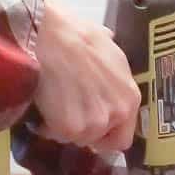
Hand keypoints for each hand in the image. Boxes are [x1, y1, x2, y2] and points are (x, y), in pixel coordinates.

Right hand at [33, 0, 140, 151]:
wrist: (53, 36)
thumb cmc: (77, 35)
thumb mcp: (108, 47)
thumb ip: (112, 68)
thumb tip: (108, 57)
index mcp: (130, 97)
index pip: (122, 138)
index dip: (104, 136)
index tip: (91, 129)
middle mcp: (117, 114)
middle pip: (96, 139)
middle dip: (82, 128)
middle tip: (67, 110)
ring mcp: (94, 123)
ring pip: (75, 138)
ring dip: (63, 126)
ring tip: (54, 103)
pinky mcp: (70, 127)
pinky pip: (55, 135)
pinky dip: (46, 125)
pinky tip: (44, 105)